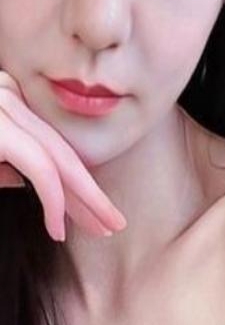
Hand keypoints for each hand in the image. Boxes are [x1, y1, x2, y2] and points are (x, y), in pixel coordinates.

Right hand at [0, 69, 126, 240]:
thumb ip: (0, 162)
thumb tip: (16, 177)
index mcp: (8, 99)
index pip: (52, 145)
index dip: (78, 184)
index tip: (95, 214)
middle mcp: (8, 93)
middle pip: (63, 152)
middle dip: (92, 194)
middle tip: (114, 225)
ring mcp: (3, 105)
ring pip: (59, 161)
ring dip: (87, 201)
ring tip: (102, 231)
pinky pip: (40, 170)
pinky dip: (55, 203)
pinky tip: (58, 231)